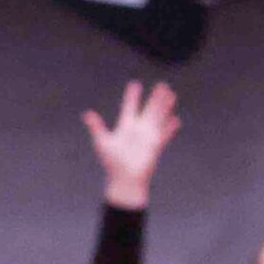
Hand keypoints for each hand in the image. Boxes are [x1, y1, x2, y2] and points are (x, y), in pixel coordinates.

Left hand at [83, 81, 180, 209]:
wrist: (125, 179)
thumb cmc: (112, 163)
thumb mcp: (102, 142)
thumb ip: (97, 127)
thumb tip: (87, 114)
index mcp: (125, 126)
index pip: (130, 107)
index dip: (132, 96)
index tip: (135, 84)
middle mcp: (138, 129)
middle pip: (149, 109)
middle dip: (155, 97)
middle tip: (162, 84)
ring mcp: (148, 137)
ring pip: (158, 117)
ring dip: (165, 106)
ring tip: (171, 95)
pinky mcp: (155, 146)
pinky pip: (164, 134)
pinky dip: (170, 128)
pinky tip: (176, 120)